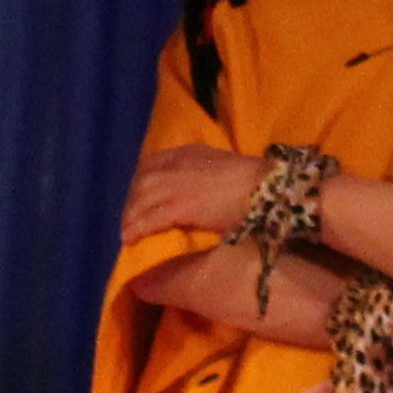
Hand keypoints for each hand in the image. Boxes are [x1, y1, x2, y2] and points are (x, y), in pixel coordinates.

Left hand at [126, 144, 276, 245]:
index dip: (141, 182)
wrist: (266, 188)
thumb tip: (198, 191)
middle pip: (141, 182)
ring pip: (140, 200)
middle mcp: (176, 164)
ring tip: (127, 233)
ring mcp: (176, 184)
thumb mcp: (223, 168)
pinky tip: (129, 239)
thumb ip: (205, 174)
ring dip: (130, 217)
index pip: (152, 164)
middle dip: (131, 202)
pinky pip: (149, 218)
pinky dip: (137, 228)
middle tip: (129, 220)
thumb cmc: (253, 183)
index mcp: (188, 153)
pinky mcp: (180, 205)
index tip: (138, 198)